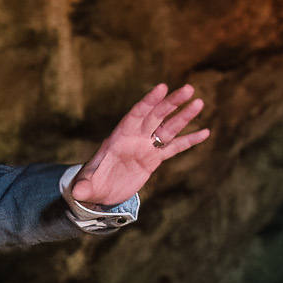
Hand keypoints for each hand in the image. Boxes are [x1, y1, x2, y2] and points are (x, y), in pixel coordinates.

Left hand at [71, 82, 209, 206]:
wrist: (99, 191)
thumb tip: (76, 194)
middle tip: (188, 89)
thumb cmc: (91, 184)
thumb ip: (84, 187)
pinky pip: (174, 148)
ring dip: (183, 116)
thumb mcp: (86, 186)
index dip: (148, 101)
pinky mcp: (154, 159)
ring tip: (199, 103)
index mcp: (119, 137)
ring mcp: (146, 147)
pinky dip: (189, 140)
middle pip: (155, 116)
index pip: (136, 115)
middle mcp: (135, 138)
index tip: (162, 87)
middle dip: (171, 103)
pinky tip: (205, 132)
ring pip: (168, 128)